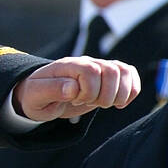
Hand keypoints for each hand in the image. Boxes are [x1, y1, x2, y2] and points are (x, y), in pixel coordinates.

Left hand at [13, 57, 138, 121]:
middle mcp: (85, 62)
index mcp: (67, 65)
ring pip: (124, 71)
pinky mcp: (107, 77)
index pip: (90, 70)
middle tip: (90, 104)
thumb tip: (73, 88)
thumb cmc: (35, 97)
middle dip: (105, 95)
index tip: (75, 101)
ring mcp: (98, 68)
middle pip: (112, 70)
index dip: (88, 90)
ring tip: (105, 105)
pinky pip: (130, 75)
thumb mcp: (36, 96)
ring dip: (120, 94)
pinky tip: (119, 104)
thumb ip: (51, 90)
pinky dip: (131, 91)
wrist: (39, 97)